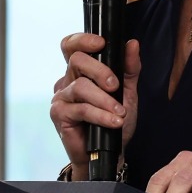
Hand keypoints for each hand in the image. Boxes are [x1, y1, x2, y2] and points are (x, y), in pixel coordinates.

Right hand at [51, 35, 141, 170]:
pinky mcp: (59, 114)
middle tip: (116, 86)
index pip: (71, 46)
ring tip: (120, 113)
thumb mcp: (127, 92)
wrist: (110, 152)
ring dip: (104, 100)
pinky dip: (100, 115)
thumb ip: (129, 68)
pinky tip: (114, 122)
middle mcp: (67, 81)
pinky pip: (81, 109)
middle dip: (100, 70)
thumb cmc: (115, 121)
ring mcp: (61, 97)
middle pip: (76, 60)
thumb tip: (132, 44)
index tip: (101, 43)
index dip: (83, 40)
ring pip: (81, 86)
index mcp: (80, 71)